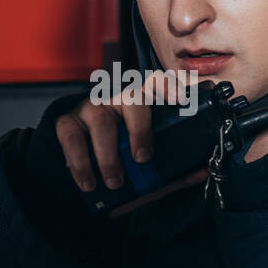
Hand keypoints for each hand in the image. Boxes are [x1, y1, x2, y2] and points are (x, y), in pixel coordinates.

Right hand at [53, 72, 205, 215]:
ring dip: (108, 155)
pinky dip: (80, 162)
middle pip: (130, 100)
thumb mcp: (148, 168)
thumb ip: (172, 171)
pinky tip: (88, 182)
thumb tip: (201, 173)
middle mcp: (116, 98)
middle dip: (138, 130)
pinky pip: (71, 137)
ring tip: (114, 182)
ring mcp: (90, 107)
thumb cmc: (122, 162)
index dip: (167, 87)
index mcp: (141, 104)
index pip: (156, 85)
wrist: (84, 173)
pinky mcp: (66, 121)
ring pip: (101, 121)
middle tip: (142, 160)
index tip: (178, 101)